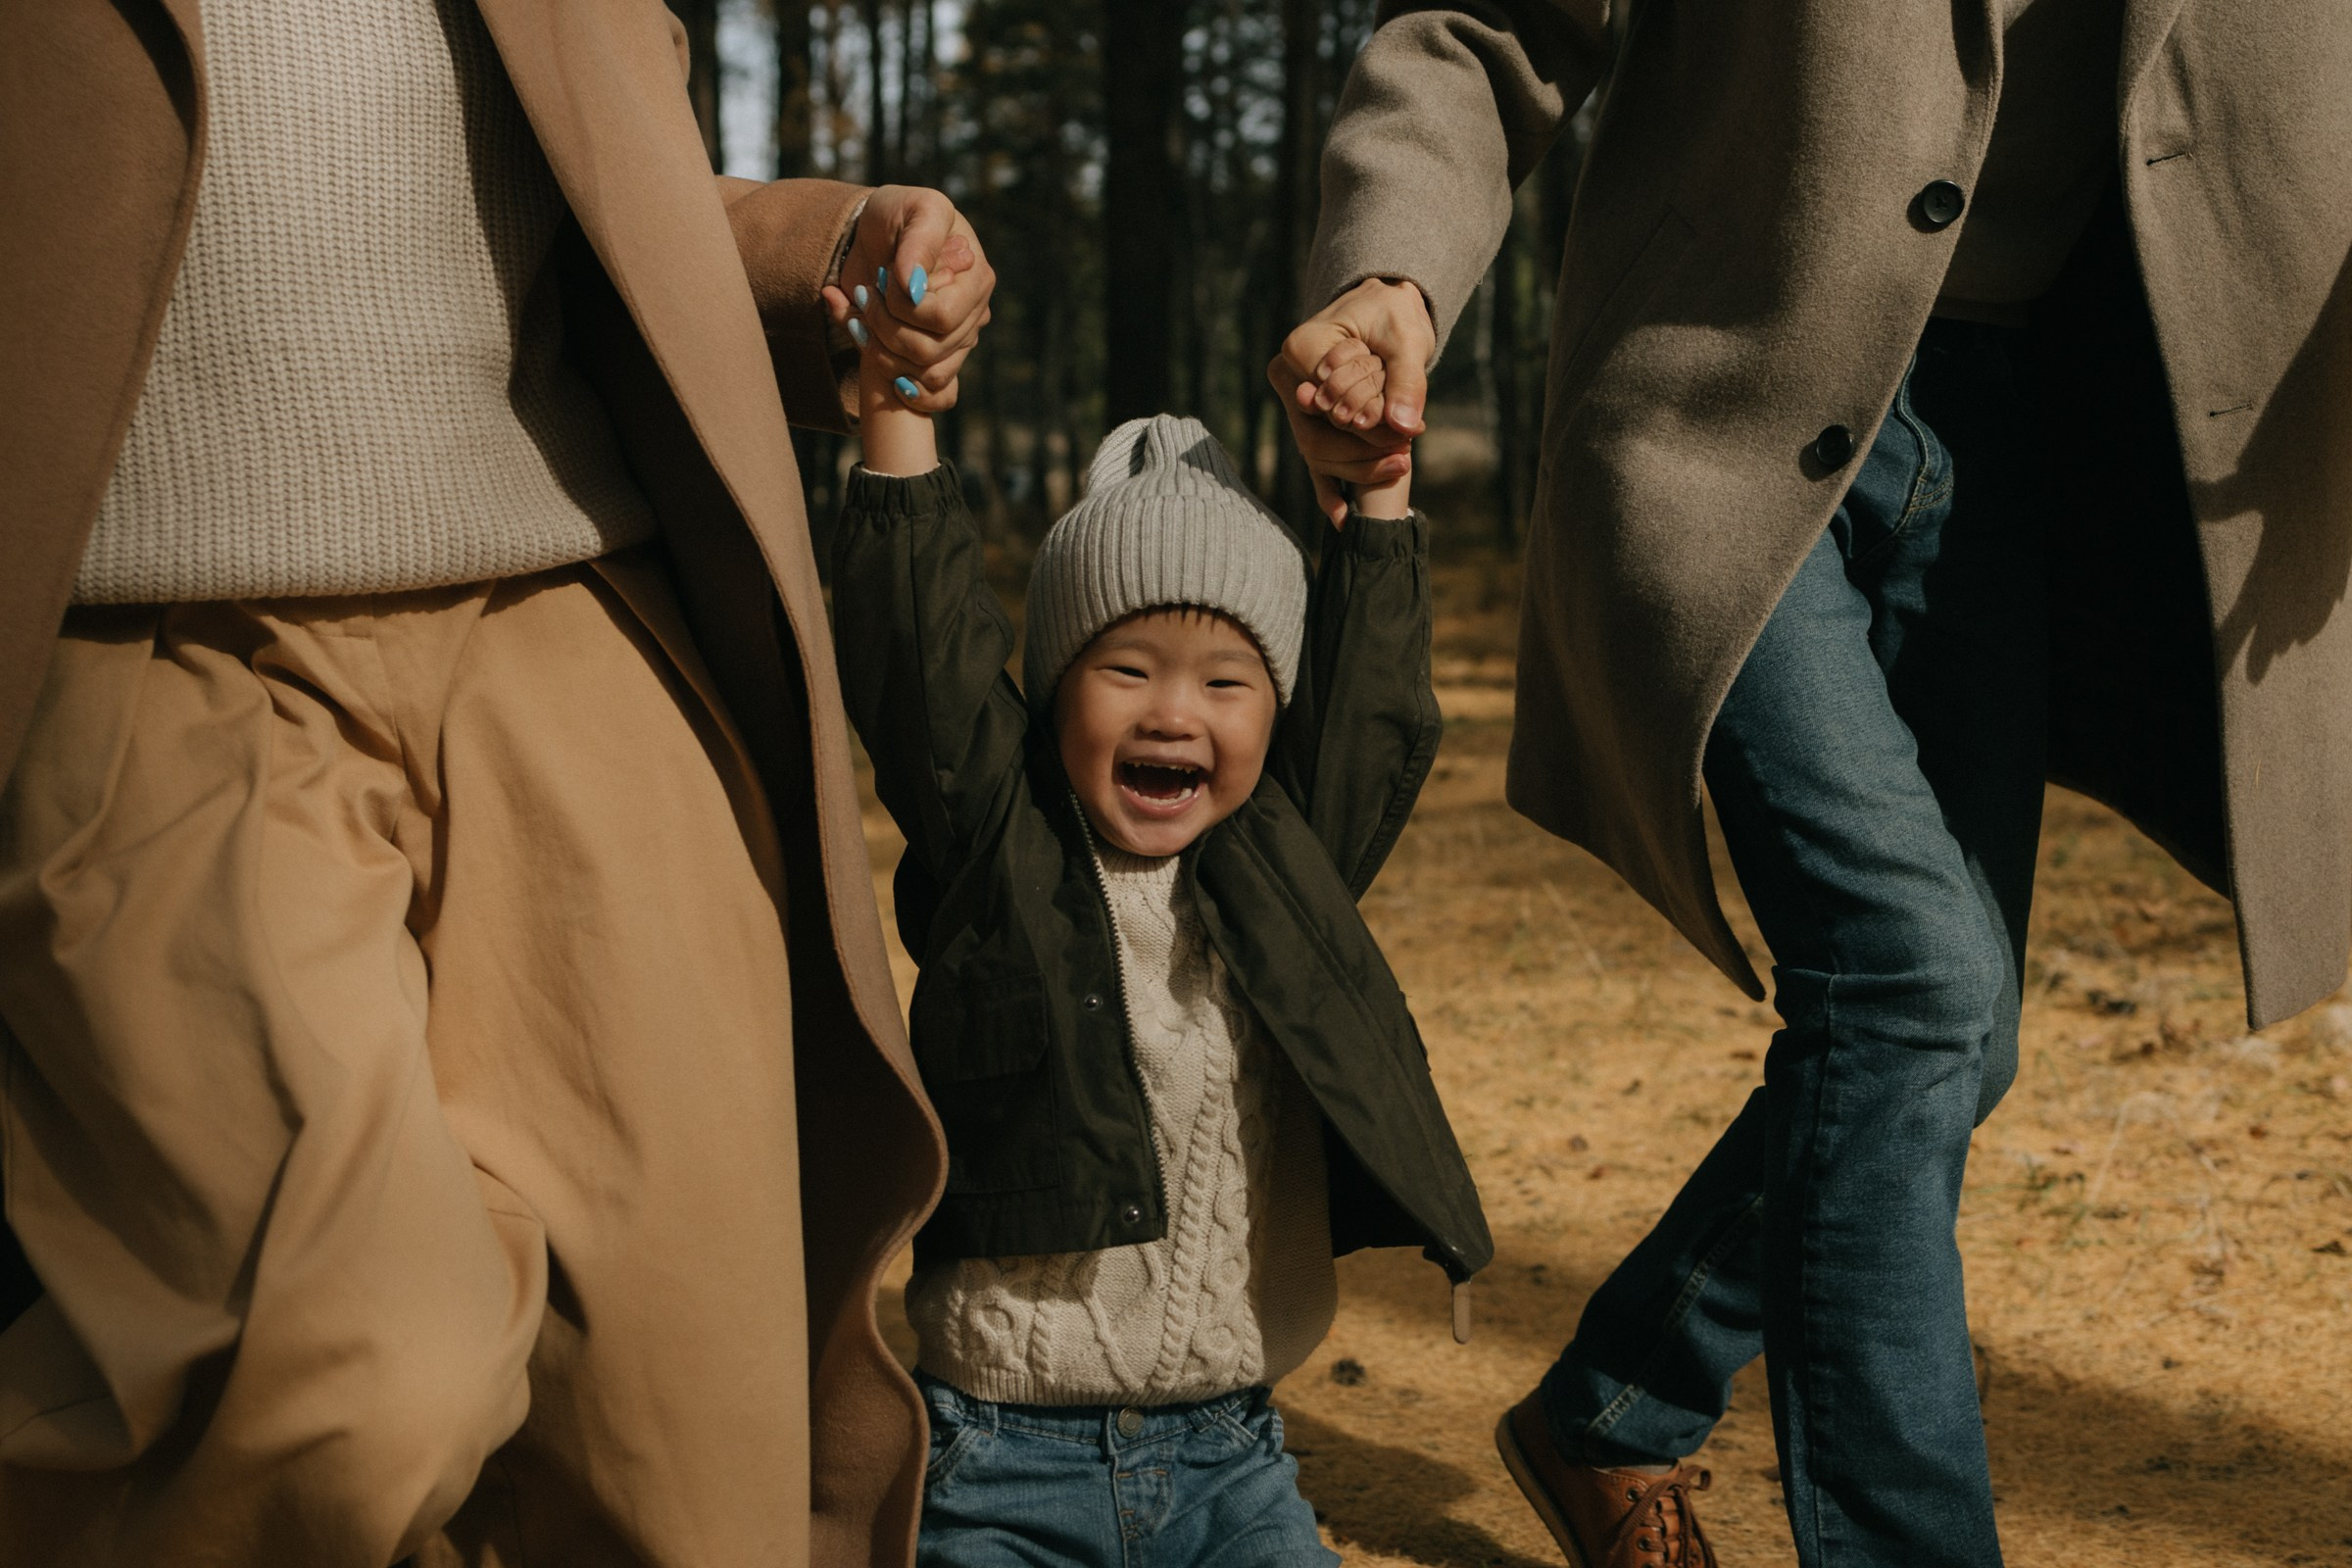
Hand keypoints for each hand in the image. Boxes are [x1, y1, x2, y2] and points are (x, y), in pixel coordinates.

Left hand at [821, 185, 995, 414]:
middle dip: (884, 328)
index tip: (881, 280)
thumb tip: (914, 286)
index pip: (940, 318)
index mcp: (976, 279)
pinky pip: (934, 396)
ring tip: (860, 320)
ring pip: (925, 376)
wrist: (874, 236)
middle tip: (864, 298)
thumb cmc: (897, 215)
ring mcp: (957, 342)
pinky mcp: (937, 360)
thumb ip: (919, 242)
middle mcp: (973, 316)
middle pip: (930, 352)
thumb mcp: (913, 209)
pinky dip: (900, 386)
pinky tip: (875, 358)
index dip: (902, 307)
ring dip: (881, 353)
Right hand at [1269, 278, 1434, 523]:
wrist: (1384, 302)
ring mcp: (1293, 402)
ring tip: (1401, 466)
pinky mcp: (1307, 418)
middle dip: (1362, 456)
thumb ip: (1407, 381)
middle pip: (1317, 438)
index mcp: (1300, 350)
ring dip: (1357, 469)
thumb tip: (1403, 427)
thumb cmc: (1394, 312)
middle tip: (1405, 457)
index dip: (1366, 432)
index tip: (1406, 439)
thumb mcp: (1408, 339)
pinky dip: (1328, 491)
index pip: (1328, 410)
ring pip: (1317, 454)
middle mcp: (1288, 377)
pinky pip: (1313, 461)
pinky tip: (1343, 520)